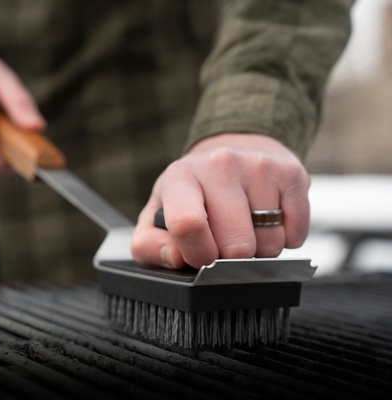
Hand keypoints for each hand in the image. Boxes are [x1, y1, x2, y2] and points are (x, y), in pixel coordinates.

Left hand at [131, 133, 310, 268]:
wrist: (233, 150)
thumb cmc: (193, 195)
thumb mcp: (159, 216)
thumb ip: (150, 245)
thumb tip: (174, 258)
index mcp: (179, 177)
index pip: (187, 224)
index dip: (198, 254)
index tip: (203, 258)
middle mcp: (219, 165)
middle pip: (236, 245)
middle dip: (231, 258)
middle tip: (224, 241)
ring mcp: (258, 166)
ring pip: (270, 244)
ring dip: (260, 249)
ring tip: (246, 228)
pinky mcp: (291, 173)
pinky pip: (296, 235)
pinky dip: (285, 239)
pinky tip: (269, 220)